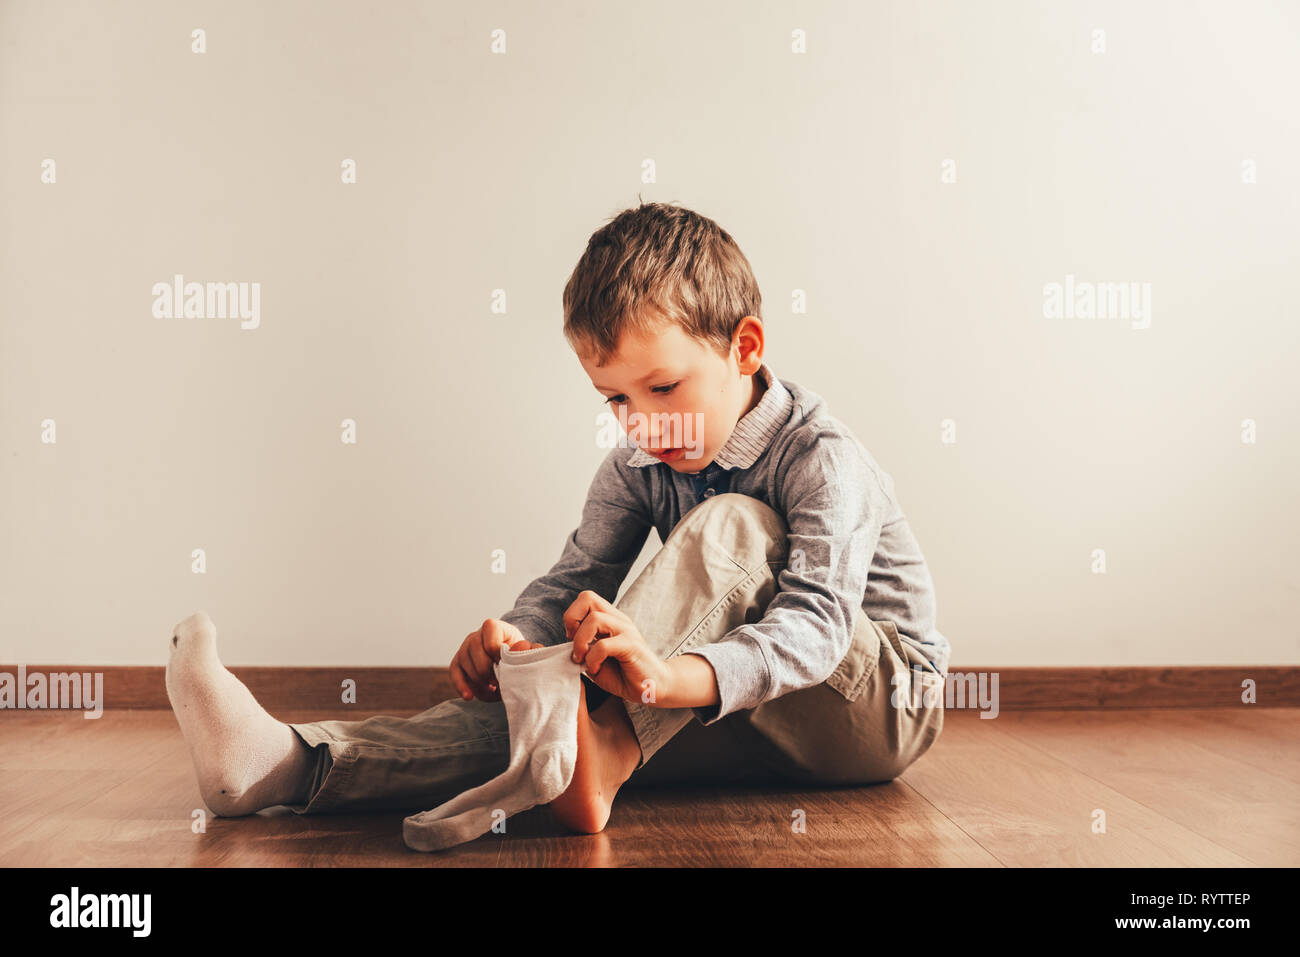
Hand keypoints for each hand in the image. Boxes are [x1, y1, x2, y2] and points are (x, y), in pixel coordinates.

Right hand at [449, 619, 542, 702]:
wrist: (508, 656)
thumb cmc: (516, 653)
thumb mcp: (523, 648)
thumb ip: (526, 650)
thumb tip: (522, 650)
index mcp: (493, 627)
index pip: (490, 640)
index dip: (498, 656)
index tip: (507, 665)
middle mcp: (475, 635)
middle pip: (475, 651)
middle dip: (487, 671)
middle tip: (499, 681)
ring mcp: (464, 648)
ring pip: (465, 663)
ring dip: (478, 680)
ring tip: (492, 689)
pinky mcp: (457, 662)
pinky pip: (455, 674)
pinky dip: (461, 686)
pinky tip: (469, 696)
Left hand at [564, 590, 672, 705]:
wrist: (650, 687)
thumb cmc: (622, 674)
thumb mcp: (594, 658)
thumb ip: (582, 647)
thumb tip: (565, 645)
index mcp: (609, 618)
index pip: (585, 599)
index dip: (571, 617)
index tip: (571, 640)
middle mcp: (617, 619)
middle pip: (587, 597)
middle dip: (571, 620)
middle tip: (575, 645)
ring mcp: (626, 630)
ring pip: (594, 619)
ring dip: (580, 642)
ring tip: (583, 660)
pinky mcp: (632, 646)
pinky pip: (604, 645)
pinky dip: (593, 659)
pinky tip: (595, 669)